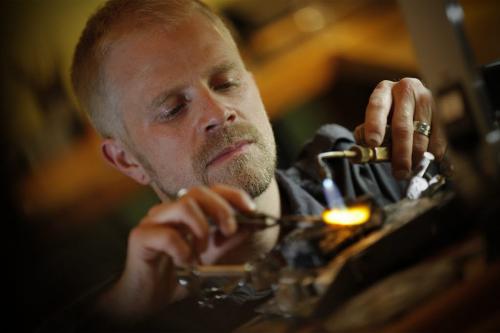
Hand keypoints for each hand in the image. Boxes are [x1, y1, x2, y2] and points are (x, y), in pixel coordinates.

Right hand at [95, 184, 255, 322]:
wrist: (149, 299)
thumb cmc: (177, 276)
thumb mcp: (209, 258)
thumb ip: (225, 243)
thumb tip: (248, 227)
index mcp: (185, 213)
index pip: (210, 191)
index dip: (232, 195)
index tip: (250, 209)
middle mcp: (169, 211)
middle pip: (196, 192)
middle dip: (220, 208)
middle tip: (230, 230)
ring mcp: (153, 221)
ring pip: (182, 206)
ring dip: (201, 228)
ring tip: (201, 251)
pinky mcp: (140, 237)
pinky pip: (167, 235)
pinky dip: (183, 250)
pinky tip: (184, 263)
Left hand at [355, 78, 446, 178]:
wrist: (414, 98)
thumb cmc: (389, 113)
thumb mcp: (375, 117)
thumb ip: (365, 134)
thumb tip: (361, 155)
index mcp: (384, 90)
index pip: (378, 107)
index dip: (374, 125)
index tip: (373, 143)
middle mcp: (406, 90)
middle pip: (403, 126)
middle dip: (400, 153)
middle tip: (399, 172)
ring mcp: (427, 98)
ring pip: (422, 135)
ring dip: (416, 157)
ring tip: (410, 171)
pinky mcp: (443, 109)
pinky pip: (440, 137)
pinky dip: (433, 153)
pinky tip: (426, 162)